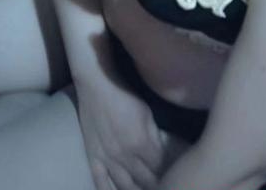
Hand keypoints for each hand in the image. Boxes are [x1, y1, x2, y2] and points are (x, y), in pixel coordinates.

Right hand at [75, 72, 165, 189]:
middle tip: (163, 186)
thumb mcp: (146, 112)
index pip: (159, 168)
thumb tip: (161, 152)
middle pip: (144, 180)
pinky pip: (100, 182)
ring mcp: (106, 158)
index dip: (167, 173)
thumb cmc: (124, 94)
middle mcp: (123, 155)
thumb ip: (154, 135)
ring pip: (124, 186)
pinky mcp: (92, 157)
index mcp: (140, 142)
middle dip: (156, 185)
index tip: (173, 176)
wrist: (96, 85)